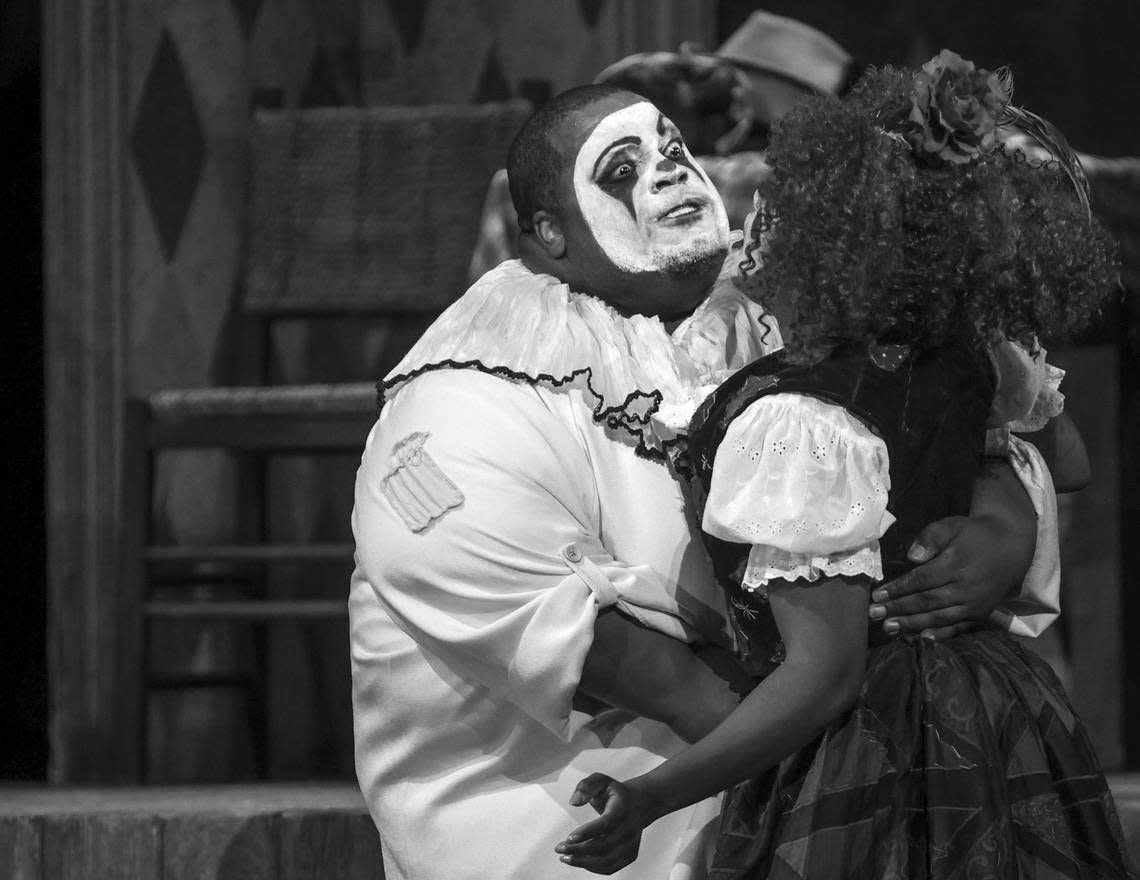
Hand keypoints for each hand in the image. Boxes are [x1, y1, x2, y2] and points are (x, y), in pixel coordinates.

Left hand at [554, 773, 661, 873]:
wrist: (641, 803)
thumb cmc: (616, 793)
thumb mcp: (601, 781)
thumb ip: (586, 786)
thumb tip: (574, 801)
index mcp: (622, 808)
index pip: (606, 824)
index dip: (587, 833)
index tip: (568, 838)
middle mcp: (630, 828)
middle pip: (604, 845)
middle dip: (578, 849)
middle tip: (560, 849)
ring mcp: (632, 844)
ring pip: (607, 860)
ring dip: (583, 862)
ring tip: (565, 857)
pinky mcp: (630, 855)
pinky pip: (611, 867)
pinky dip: (593, 868)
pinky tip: (579, 861)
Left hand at [868, 514, 1033, 640]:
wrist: (1011, 546)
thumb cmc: (974, 534)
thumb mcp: (952, 525)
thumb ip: (931, 537)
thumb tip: (912, 557)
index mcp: (955, 565)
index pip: (920, 580)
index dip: (898, 589)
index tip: (877, 595)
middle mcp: (966, 588)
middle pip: (926, 602)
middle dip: (898, 609)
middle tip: (873, 615)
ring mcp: (974, 604)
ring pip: (939, 617)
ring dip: (912, 624)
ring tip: (889, 628)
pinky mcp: (981, 613)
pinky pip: (958, 627)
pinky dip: (940, 634)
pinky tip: (923, 639)